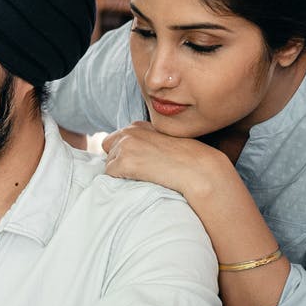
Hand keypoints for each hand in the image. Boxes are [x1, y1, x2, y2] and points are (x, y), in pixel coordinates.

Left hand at [101, 121, 223, 197]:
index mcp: (138, 125)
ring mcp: (125, 146)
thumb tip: (130, 154)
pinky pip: (110, 175)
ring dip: (121, 171)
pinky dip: (121, 180)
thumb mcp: (163, 142)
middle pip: (107, 148)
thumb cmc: (186, 159)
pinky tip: (141, 179)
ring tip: (146, 174)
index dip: (126, 152)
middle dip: (118, 159)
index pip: (116, 138)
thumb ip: (145, 143)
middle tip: (141, 169)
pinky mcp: (123, 161)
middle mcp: (129, 131)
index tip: (142, 160)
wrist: (198, 168)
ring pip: (109, 163)